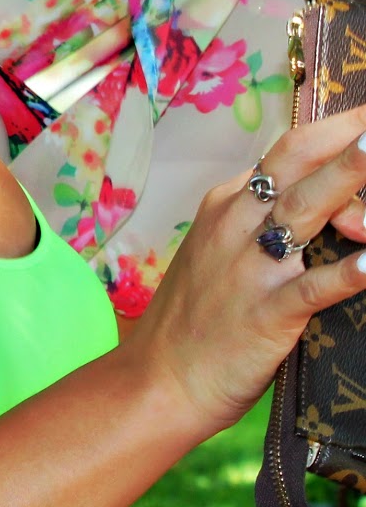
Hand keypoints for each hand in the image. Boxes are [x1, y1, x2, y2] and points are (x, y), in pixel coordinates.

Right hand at [126, 104, 365, 433]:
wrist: (159, 380)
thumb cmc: (197, 319)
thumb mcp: (220, 253)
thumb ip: (264, 222)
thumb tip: (327, 201)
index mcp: (228, 205)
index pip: (287, 150)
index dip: (336, 127)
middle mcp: (237, 224)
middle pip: (297, 163)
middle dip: (349, 136)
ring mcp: (250, 267)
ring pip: (305, 209)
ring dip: (350, 179)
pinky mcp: (266, 313)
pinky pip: (313, 287)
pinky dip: (347, 273)